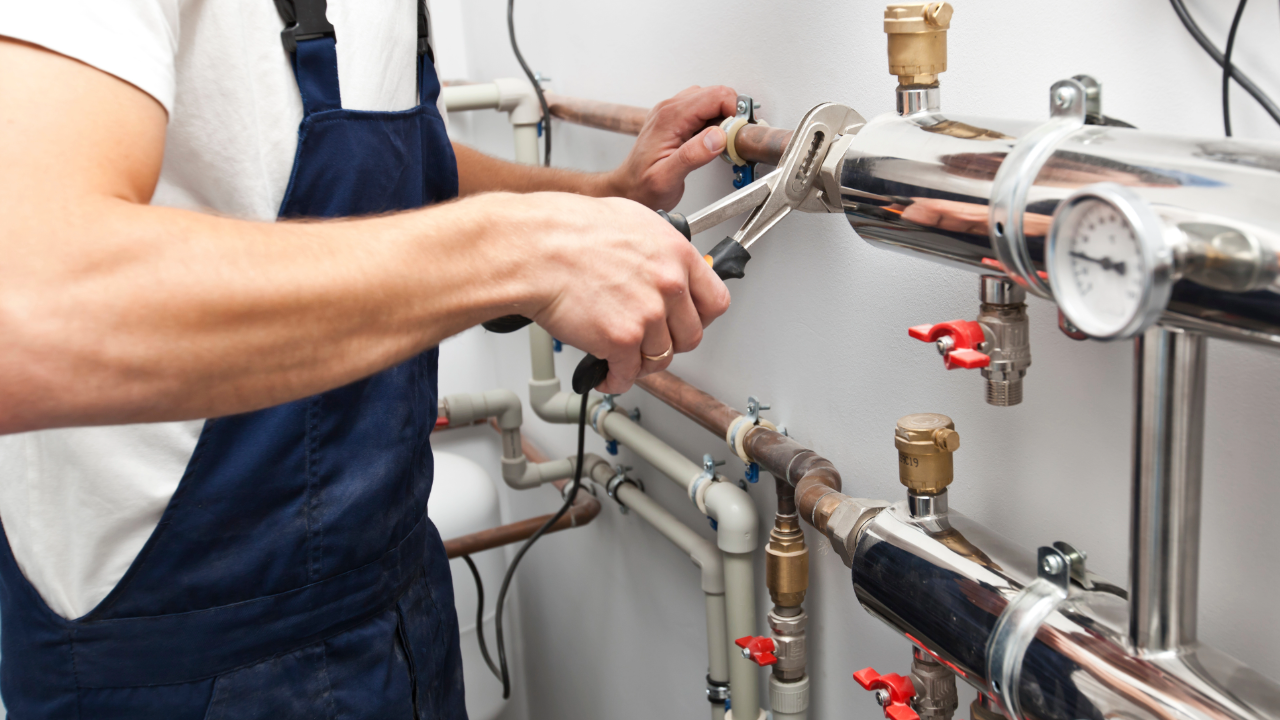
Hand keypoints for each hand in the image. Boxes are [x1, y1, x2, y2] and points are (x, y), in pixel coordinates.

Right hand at [500, 193, 730, 392]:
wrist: (535, 248)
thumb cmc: (568, 229)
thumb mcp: (630, 221)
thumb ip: (655, 250)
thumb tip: (660, 264)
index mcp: (676, 254)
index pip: (715, 301)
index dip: (700, 318)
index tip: (686, 322)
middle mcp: (669, 285)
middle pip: (690, 336)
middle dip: (669, 343)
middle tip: (651, 342)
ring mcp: (648, 315)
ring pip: (660, 359)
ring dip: (642, 363)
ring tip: (624, 358)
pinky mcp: (621, 340)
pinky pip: (628, 374)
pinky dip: (617, 380)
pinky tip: (607, 374)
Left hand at [605, 86, 739, 210]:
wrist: (628, 188)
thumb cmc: (642, 186)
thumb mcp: (666, 178)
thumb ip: (692, 156)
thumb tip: (717, 137)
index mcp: (670, 118)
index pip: (715, 96)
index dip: (734, 112)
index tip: (737, 134)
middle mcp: (670, 109)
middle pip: (716, 94)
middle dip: (732, 115)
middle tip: (731, 142)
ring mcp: (672, 111)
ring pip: (711, 99)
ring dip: (724, 118)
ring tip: (721, 144)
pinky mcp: (676, 119)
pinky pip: (704, 109)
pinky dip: (715, 122)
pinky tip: (712, 141)